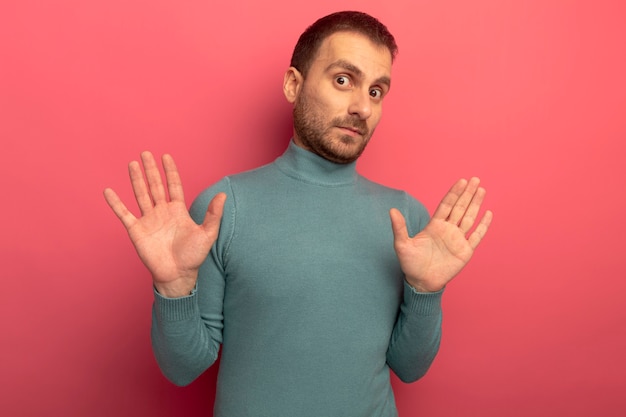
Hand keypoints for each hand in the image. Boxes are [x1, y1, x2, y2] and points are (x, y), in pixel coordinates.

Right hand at [103, 151, 225, 297]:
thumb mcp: (207, 234)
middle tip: (145, 153)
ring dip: (136, 180)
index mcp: (178, 211)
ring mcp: (148, 220)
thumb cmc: (193, 256)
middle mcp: (162, 212)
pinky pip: (124, 214)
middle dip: (151, 170)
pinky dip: (116, 203)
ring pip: (140, 195)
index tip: (166, 156)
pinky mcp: (136, 231)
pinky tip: (108, 191)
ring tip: (132, 163)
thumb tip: (222, 195)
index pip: (173, 185)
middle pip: (155, 185)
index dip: (170, 171)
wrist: (178, 275)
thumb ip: (213, 215)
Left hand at [389, 178, 492, 291]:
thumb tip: (392, 210)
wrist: (421, 283)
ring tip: (482, 189)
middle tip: (475, 179)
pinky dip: (483, 225)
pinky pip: (476, 236)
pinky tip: (488, 213)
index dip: (454, 193)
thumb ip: (399, 227)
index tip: (461, 181)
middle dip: (467, 193)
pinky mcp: (465, 251)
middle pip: (460, 207)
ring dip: (476, 204)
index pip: (446, 205)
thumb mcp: (402, 244)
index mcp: (434, 226)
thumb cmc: (410, 264)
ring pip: (469, 218)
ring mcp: (457, 240)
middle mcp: (448, 230)